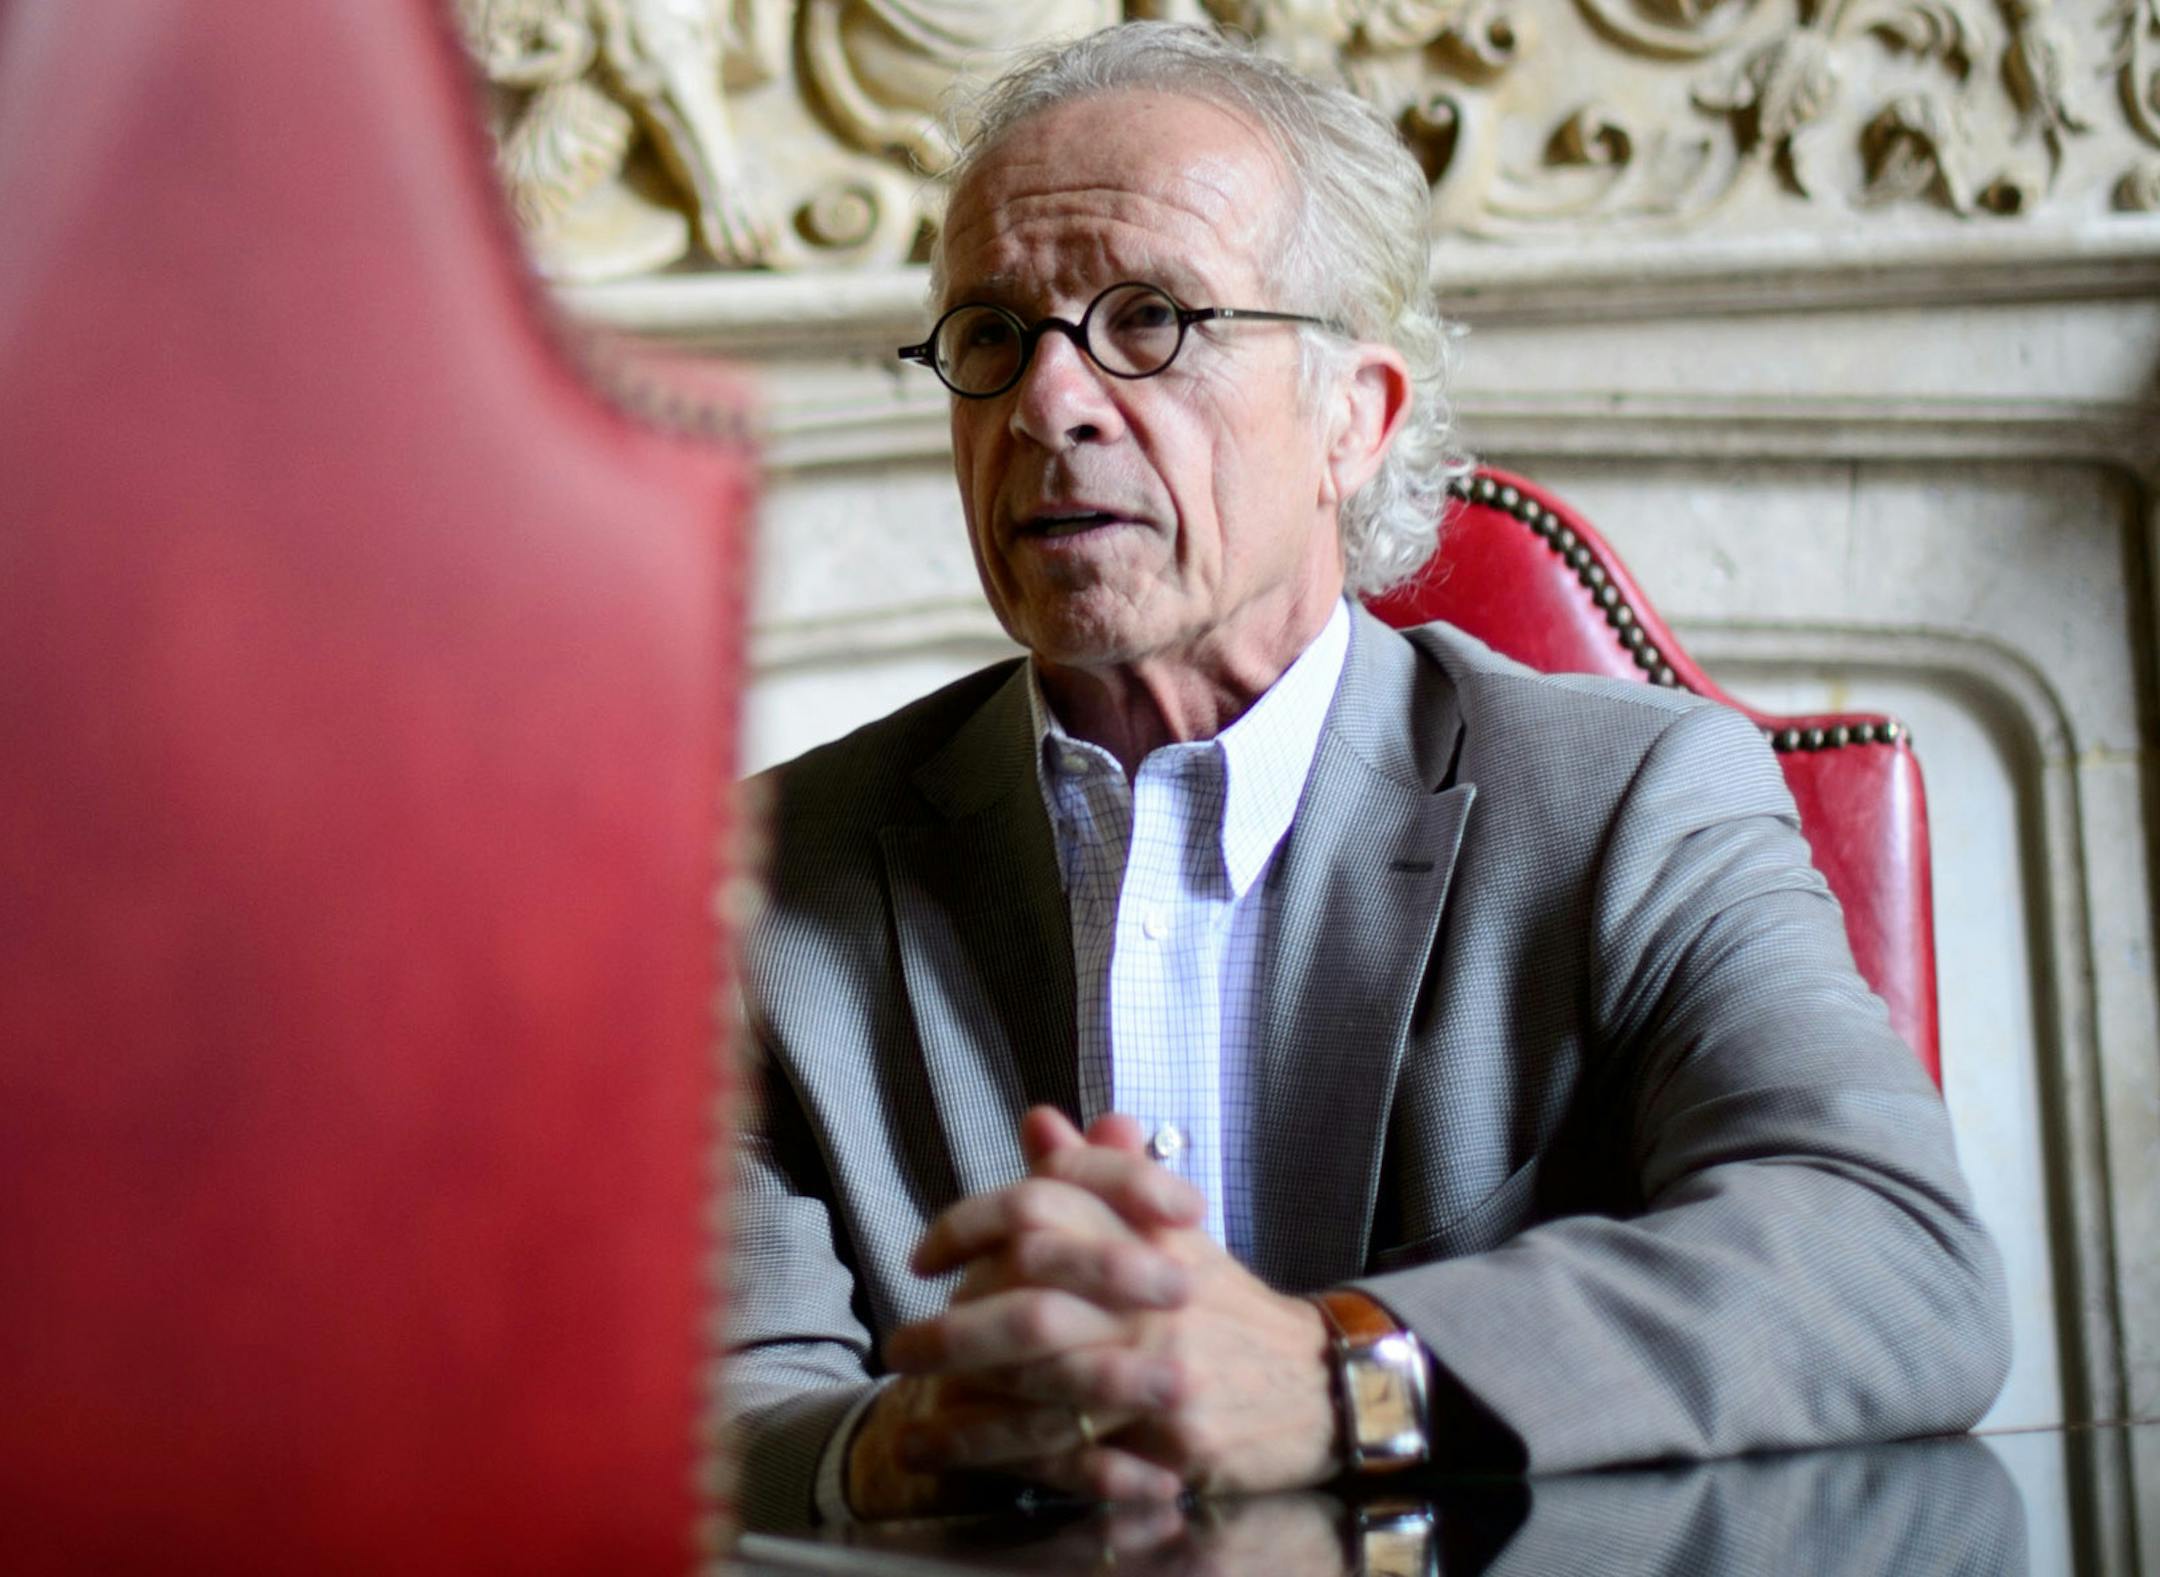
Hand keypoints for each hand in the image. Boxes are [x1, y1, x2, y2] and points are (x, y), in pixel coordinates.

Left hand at [861, 1107, 1338, 1507]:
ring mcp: (1165, 1368)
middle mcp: (1154, 1294)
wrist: (1322, 1389)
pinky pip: (1075, 1449)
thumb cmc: (1229, 1311)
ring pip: (1043, 1379)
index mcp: (1149, 1233)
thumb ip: (1100, 1177)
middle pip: (1030, 1295)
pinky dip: (1010, 1453)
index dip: (971, 1222)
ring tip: (912, 1409)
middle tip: (900, 1344)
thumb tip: (1040, 1120)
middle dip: (951, 1326)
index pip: (1045, 1204)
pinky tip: (963, 1454)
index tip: (924, 1255)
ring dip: (966, 1398)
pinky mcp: (1175, 1438)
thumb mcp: (1172, 1233)